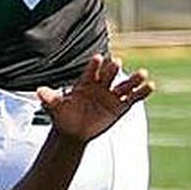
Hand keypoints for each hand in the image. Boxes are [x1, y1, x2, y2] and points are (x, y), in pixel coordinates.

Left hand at [37, 54, 153, 145]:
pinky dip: (142, 92)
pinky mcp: (120, 106)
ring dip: (134, 79)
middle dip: (112, 69)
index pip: (91, 71)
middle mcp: (100, 86)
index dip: (95, 65)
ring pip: (124, 85)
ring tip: (143, 73)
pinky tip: (151, 86)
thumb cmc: (63, 116)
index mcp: (85, 82)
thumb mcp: (55, 107)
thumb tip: (39, 90)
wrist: (72, 132)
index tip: (98, 58)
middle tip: (116, 62)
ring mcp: (111, 95)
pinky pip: (133, 98)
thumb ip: (50, 98)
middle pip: (109, 75)